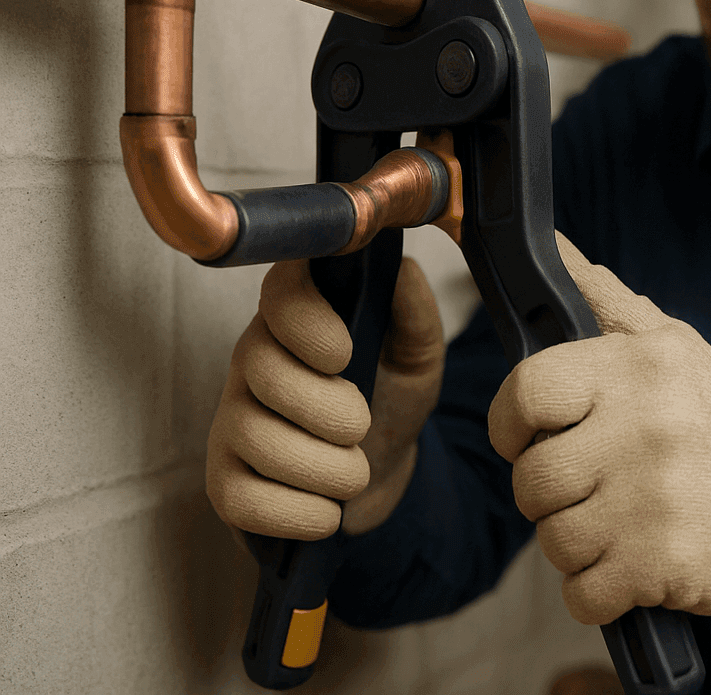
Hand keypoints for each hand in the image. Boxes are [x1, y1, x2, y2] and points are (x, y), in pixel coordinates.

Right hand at [205, 257, 445, 539]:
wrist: (382, 474)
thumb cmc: (390, 400)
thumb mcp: (416, 358)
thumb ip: (414, 315)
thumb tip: (402, 268)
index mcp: (295, 319)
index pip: (278, 295)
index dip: (307, 322)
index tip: (344, 354)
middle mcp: (251, 362)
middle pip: (265, 373)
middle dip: (331, 411)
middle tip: (362, 426)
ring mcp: (230, 422)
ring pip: (256, 439)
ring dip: (327, 468)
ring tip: (355, 473)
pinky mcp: (223, 481)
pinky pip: (242, 500)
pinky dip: (299, 514)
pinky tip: (327, 510)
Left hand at [488, 233, 710, 625]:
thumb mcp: (670, 344)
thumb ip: (602, 301)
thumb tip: (548, 247)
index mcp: (638, 369)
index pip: (528, 391)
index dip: (511, 422)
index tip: (526, 435)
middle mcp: (644, 430)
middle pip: (531, 478)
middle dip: (549, 491)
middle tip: (588, 484)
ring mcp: (651, 502)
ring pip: (551, 540)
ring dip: (575, 541)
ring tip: (617, 520)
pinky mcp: (660, 566)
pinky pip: (581, 593)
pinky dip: (596, 590)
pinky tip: (629, 562)